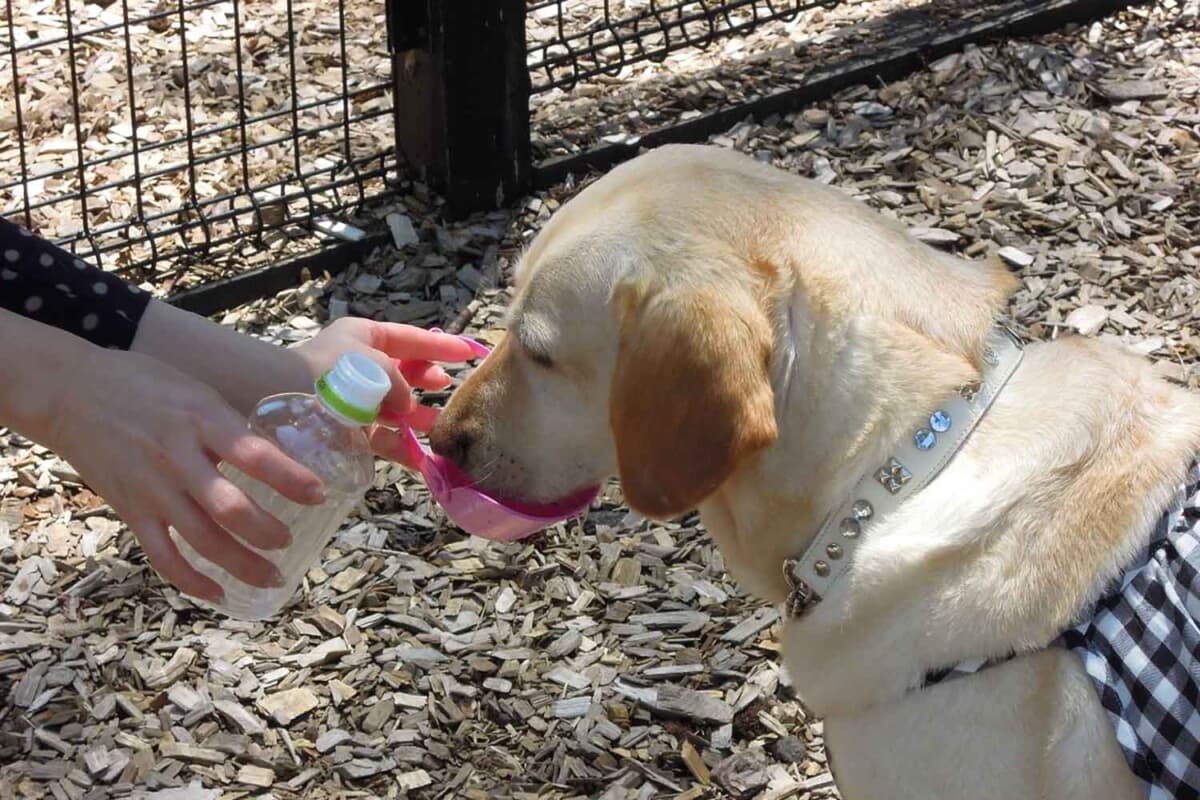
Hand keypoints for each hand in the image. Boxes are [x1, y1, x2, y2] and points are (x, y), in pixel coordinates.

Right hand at [49, 348, 324, 602]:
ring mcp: (153, 489)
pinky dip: (191, 581)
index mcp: (202, 421)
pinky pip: (163, 556)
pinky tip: (218, 592)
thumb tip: (280, 456)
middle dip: (268, 533)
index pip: (255, 455)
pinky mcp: (130, 511)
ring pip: (203, 540)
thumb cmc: (144, 385)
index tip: (319, 494)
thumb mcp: (197, 393)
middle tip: (291, 541)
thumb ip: (231, 427)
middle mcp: (179, 458)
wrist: (71, 393)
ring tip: (273, 577)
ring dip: (242, 565)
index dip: (292, 479)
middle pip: (230, 509)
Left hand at [292, 318, 485, 466]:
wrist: (280, 401)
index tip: (469, 352)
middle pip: (404, 373)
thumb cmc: (331, 372)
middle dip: (429, 381)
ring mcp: (353, 399)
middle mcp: (359, 365)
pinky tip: (424, 459)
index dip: (440, 346)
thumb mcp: (375, 364)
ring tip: (445, 426)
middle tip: (450, 388)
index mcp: (363, 338)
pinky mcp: (347, 430)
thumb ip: (402, 382)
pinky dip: (402, 448)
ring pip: (396, 408)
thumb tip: (409, 406)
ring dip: (420, 418)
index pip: (410, 338)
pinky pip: (382, 437)